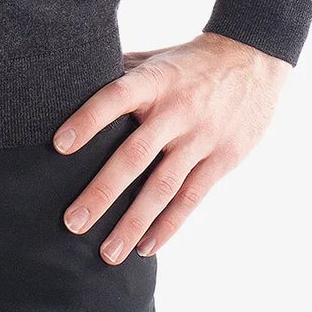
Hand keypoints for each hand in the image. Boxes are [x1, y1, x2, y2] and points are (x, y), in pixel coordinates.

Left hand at [50, 32, 291, 261]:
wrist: (252, 58)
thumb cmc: (190, 61)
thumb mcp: (155, 58)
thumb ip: (120, 73)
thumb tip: (74, 81)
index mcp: (155, 80)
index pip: (115, 98)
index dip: (88, 120)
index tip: (59, 146)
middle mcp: (176, 110)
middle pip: (134, 155)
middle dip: (102, 192)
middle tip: (73, 223)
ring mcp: (201, 137)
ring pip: (163, 187)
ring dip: (133, 223)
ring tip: (108, 253)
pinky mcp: (222, 159)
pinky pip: (191, 198)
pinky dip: (168, 225)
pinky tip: (145, 247)